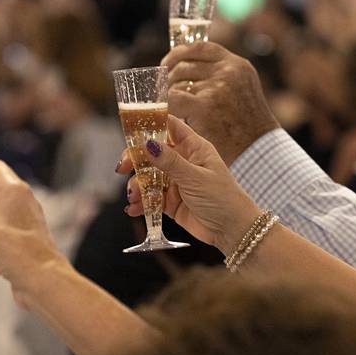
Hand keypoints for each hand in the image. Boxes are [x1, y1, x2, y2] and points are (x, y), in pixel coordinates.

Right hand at [117, 116, 260, 255]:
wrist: (233, 231)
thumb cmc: (223, 198)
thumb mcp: (195, 177)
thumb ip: (170, 162)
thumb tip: (147, 143)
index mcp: (194, 148)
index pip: (170, 127)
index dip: (150, 123)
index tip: (129, 127)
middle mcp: (183, 162)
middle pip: (152, 153)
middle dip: (135, 160)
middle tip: (122, 168)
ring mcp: (176, 182)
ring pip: (148, 177)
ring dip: (137, 186)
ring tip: (133, 197)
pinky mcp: (171, 202)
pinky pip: (150, 198)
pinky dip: (141, 203)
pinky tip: (134, 209)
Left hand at [161, 42, 279, 164]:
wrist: (257, 150)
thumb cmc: (247, 126)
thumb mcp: (241, 90)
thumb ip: (221, 77)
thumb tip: (186, 70)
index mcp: (237, 65)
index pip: (200, 47)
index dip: (179, 53)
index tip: (168, 62)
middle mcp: (227, 71)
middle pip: (184, 66)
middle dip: (169, 79)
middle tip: (163, 92)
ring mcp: (216, 87)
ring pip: (176, 84)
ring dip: (169, 97)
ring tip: (171, 110)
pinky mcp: (204, 106)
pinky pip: (173, 99)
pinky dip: (167, 107)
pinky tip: (168, 115)